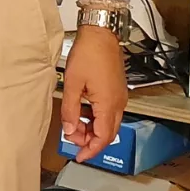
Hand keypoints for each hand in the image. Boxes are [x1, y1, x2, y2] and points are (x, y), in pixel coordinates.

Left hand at [60, 26, 128, 160]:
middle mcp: (118, 103)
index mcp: (108, 104)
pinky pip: (110, 111)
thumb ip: (70, 111)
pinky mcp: (118, 90)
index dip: (90, 150)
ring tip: (75, 124)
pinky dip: (97, 117)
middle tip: (73, 139)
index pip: (102, 138)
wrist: (101, 34)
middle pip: (108, 133)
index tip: (79, 156)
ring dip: (93, 129)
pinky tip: (83, 111)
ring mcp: (120, 96)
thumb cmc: (88, 54)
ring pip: (109, 123)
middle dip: (91, 141)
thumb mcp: (72, 84)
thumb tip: (70, 130)